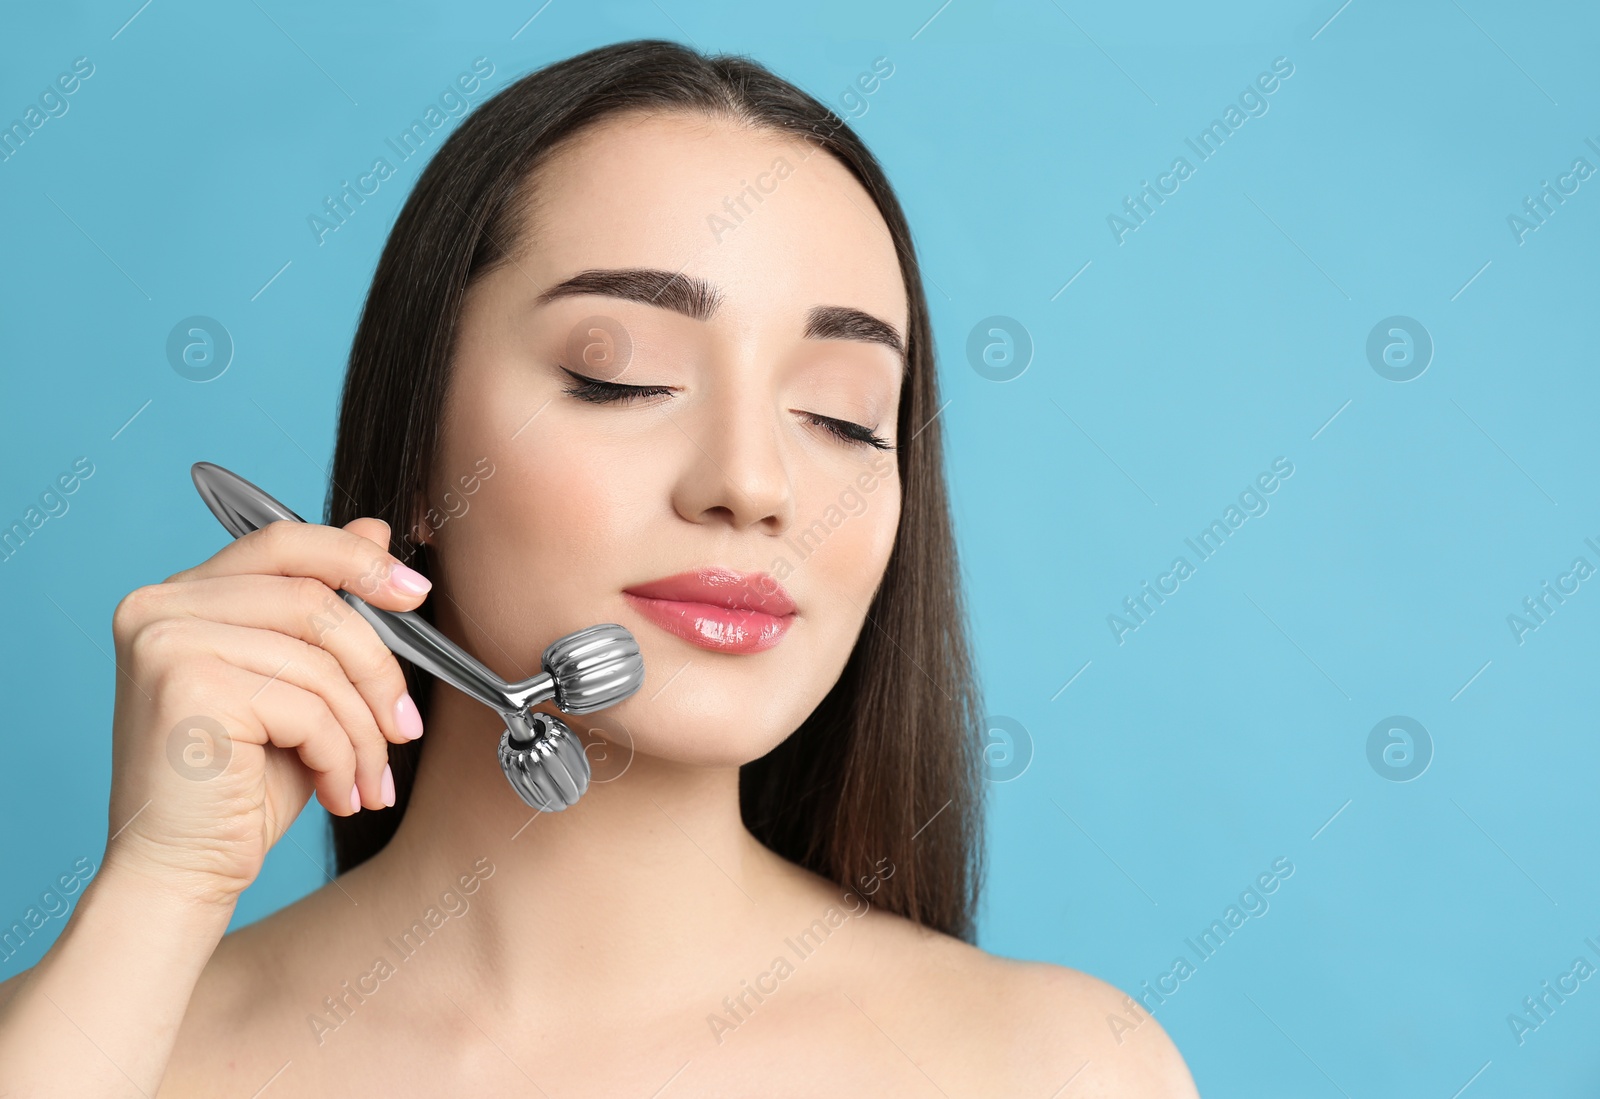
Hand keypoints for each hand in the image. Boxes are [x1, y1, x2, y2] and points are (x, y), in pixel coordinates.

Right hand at [103, 517, 431, 909]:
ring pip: (320, 658)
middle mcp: (160, 607)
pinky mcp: (186, 686)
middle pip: (315, 599)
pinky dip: (340, 755)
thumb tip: (375, 531)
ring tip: (369, 778)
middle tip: (405, 725)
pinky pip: (307, 705)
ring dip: (364, 728)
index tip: (415, 593)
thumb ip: (325, 610)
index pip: (284, 544)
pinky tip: (337, 792)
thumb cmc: (240, 787)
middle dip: (379, 667)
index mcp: (180, 596)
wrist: (180, 872)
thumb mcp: (297, 688)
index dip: (358, 559)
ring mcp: (167, 642)